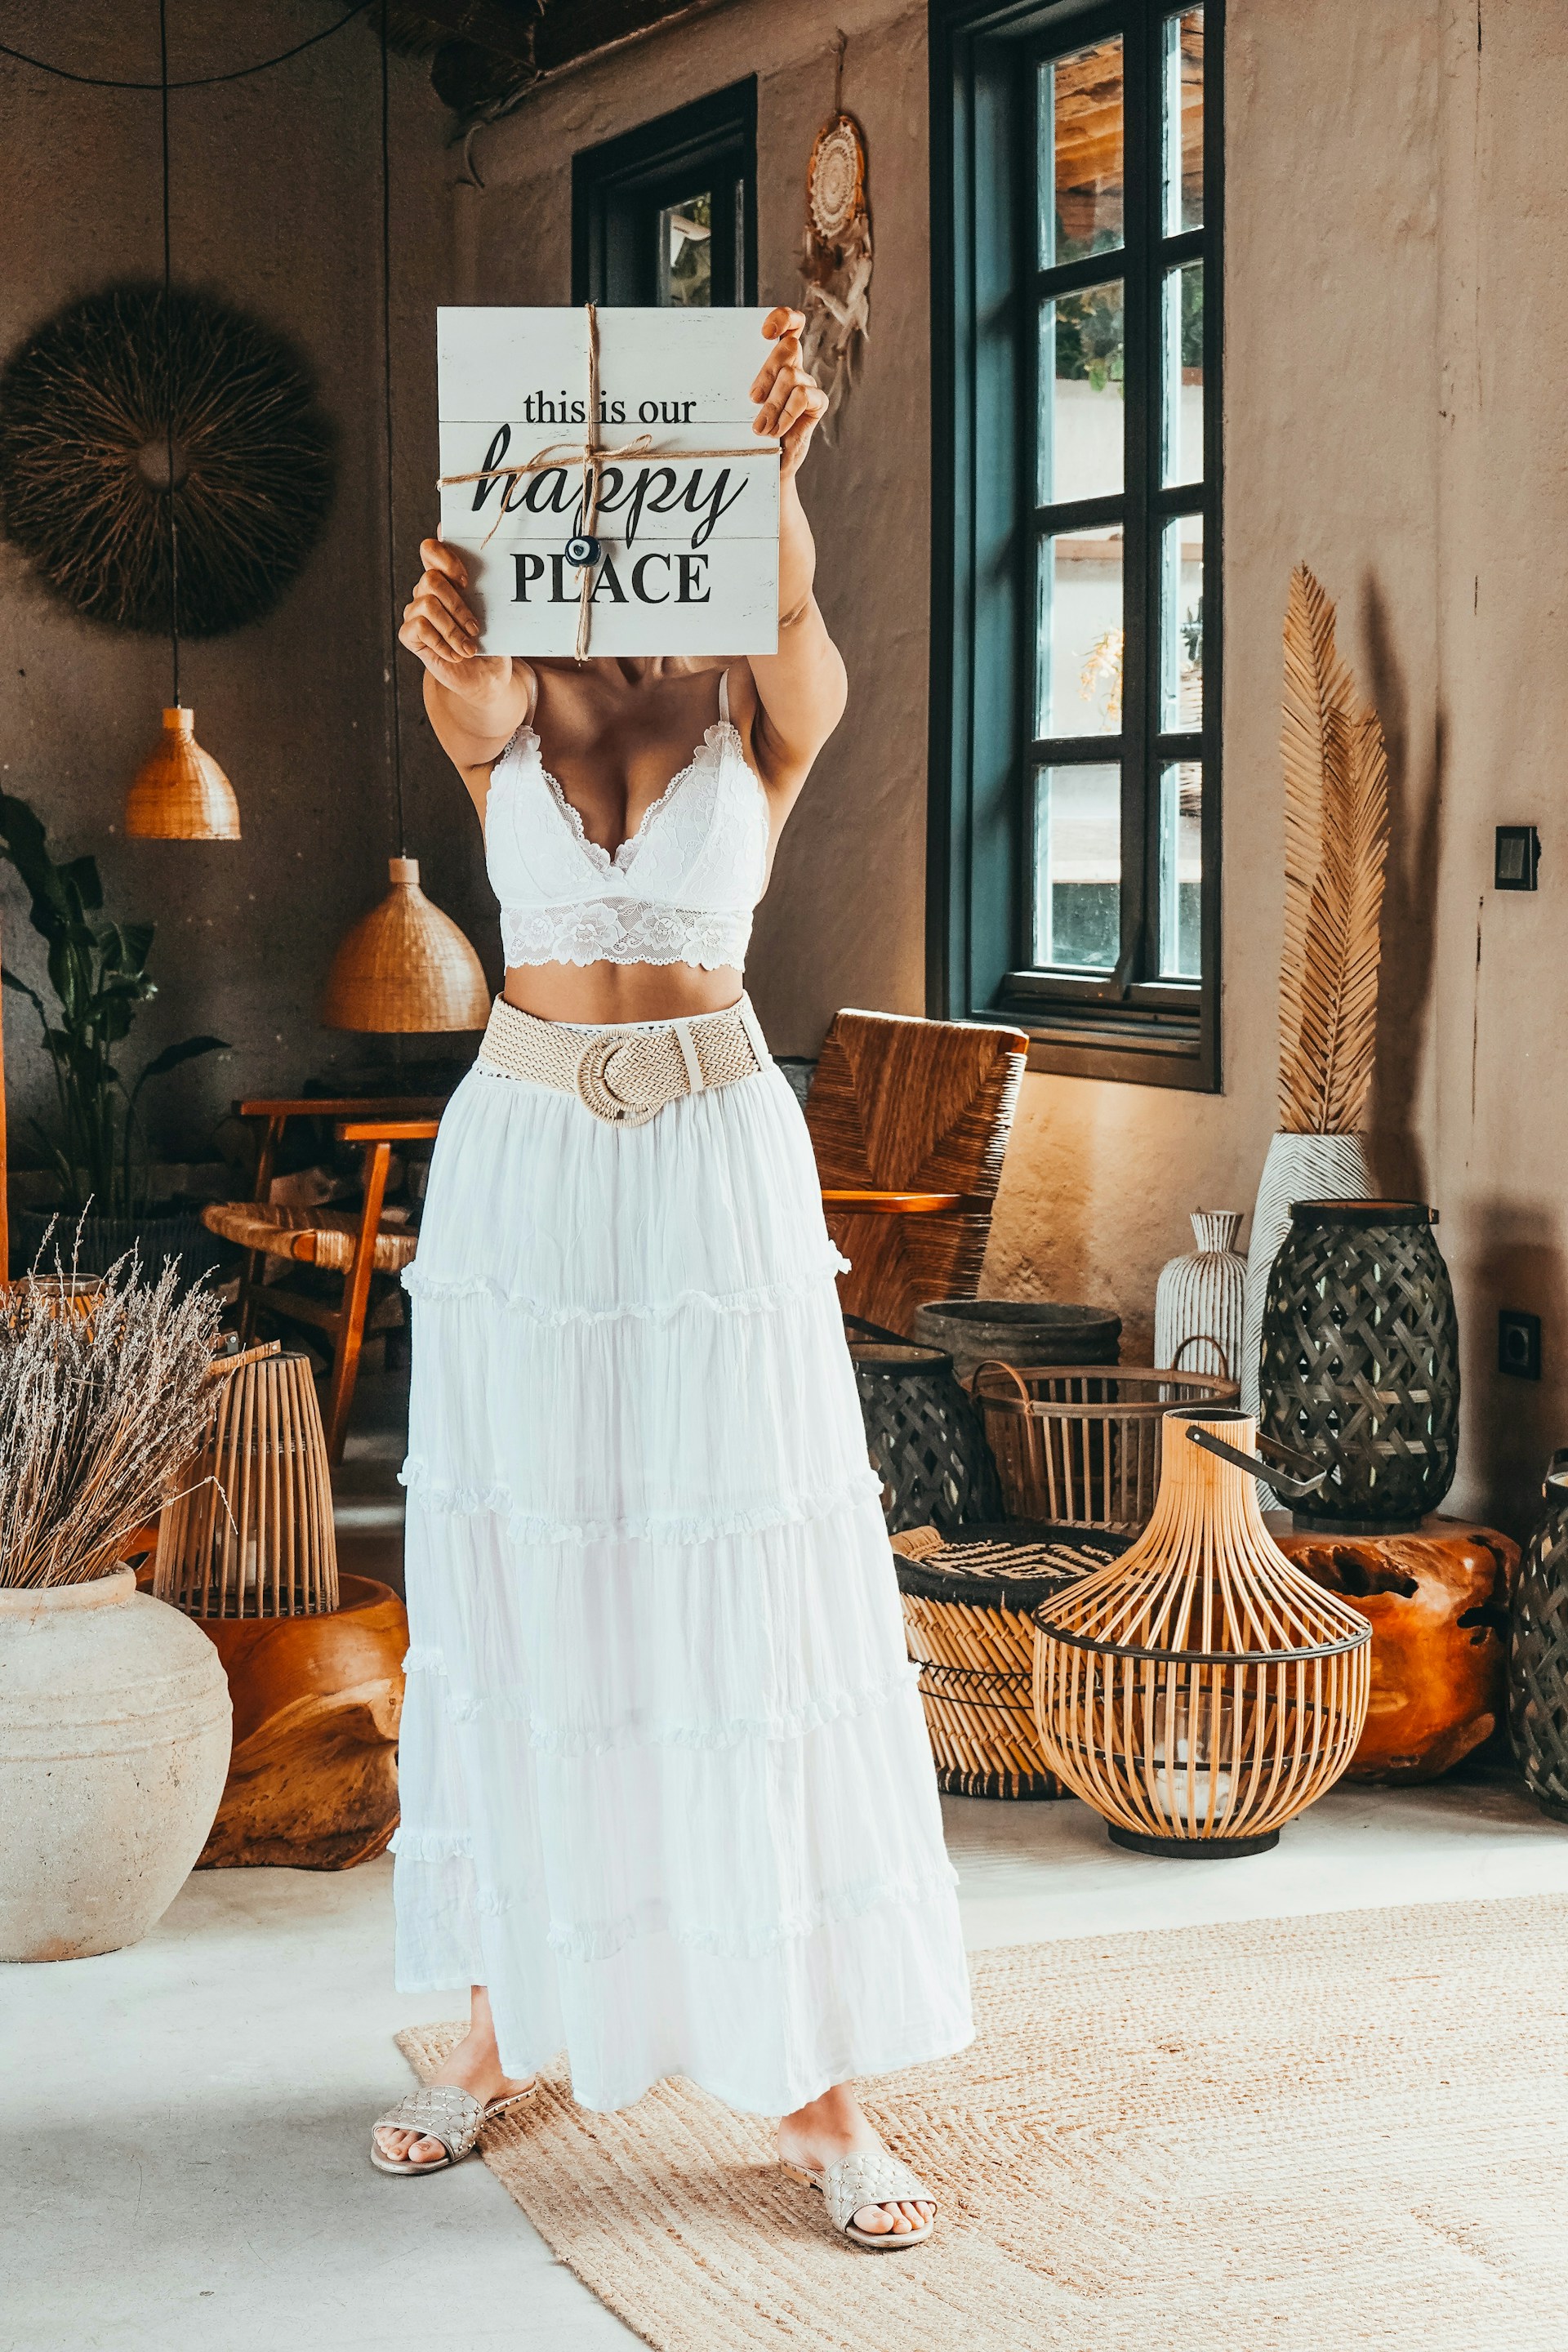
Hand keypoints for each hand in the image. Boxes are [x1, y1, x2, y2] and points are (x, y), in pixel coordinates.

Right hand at [399, 540, 513, 712]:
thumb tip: (504, 578)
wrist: (485, 679)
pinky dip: (442, 643)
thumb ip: (492, 596)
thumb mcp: (498, 619)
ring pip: (428, 605)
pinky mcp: (409, 634)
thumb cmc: (492, 645)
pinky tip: (456, 655)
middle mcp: (427, 592)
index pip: (431, 550)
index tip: (467, 580)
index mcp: (448, 579)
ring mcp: (416, 612)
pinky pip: (419, 627)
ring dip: (453, 630)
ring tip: (470, 648)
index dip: (444, 556)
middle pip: (431, 579)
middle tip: (476, 628)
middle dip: (458, 605)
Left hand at [750, 308, 828, 485]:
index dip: (783, 318)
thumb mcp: (738, 402)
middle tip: (751, 399)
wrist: (766, 464)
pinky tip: (776, 429)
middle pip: (788, 348)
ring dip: (773, 403)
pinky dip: (786, 413)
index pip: (790, 325)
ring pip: (791, 376)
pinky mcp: (817, 404)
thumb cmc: (750, 430)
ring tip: (761, 426)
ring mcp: (807, 385)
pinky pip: (803, 397)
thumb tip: (713, 366)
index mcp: (777, 359)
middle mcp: (795, 367)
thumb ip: (737, 381)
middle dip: (766, 372)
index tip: (765, 332)